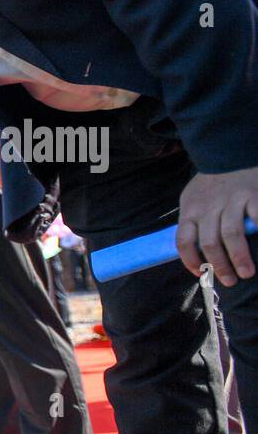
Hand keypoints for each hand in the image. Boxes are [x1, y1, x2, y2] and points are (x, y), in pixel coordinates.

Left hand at [177, 168, 257, 285]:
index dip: (189, 260)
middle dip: (218, 266)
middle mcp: (208, 206)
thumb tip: (193, 253)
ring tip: (246, 273)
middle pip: (209, 242)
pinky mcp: (252, 193)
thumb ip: (193, 221)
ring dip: (238, 258)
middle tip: (229, 281)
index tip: (200, 273)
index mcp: (190, 209)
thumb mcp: (194, 199)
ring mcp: (231, 199)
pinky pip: (257, 218)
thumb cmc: (212, 184)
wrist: (229, 152)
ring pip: (231, 235)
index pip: (183, 241)